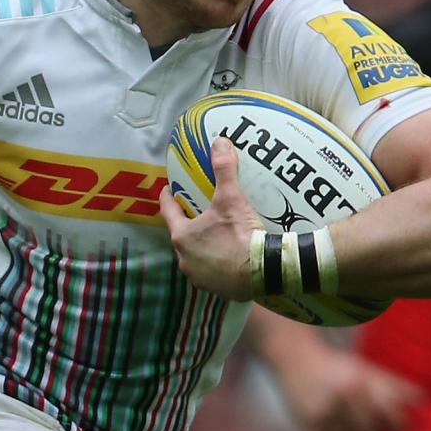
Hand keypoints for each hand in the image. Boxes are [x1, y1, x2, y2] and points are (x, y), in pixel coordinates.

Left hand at [159, 137, 260, 300]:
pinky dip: (217, 263)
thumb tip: (219, 141)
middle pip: (182, 235)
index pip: (168, 212)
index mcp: (182, 236)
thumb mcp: (231, 199)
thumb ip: (224, 170)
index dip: (168, 198)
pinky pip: (211, 272)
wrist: (263, 271)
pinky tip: (229, 257)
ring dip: (202, 246)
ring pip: (195, 255)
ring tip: (216, 235)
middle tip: (199, 212)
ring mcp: (197, 276)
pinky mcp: (214, 288)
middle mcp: (184, 258)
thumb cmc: (240, 236)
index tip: (168, 189)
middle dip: (189, 224)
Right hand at [270, 344, 417, 430]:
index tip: (403, 426)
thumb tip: (422, 398)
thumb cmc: (336, 364)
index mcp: (358, 383)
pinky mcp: (308, 423)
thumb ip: (393, 384)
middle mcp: (340, 399)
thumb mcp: (366, 368)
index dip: (399, 424)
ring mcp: (323, 413)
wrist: (295, 359)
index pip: (387, 414)